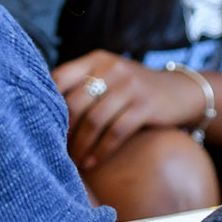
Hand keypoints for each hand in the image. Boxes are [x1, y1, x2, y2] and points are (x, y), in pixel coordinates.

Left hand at [52, 50, 204, 169]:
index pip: (60, 77)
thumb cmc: (135, 89)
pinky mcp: (146, 105)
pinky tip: (93, 161)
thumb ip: (82, 85)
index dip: (47, 104)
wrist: (181, 92)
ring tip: (73, 162)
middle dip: (62, 131)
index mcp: (97, 59)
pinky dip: (101, 150)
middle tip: (54, 151)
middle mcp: (112, 68)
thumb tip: (41, 111)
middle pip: (75, 102)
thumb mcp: (110, 77)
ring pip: (94, 120)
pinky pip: (116, 131)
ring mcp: (130, 86)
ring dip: (80, 145)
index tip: (40, 127)